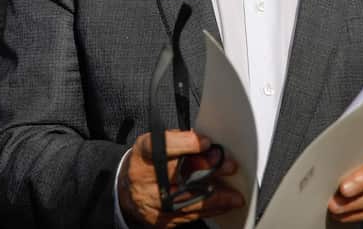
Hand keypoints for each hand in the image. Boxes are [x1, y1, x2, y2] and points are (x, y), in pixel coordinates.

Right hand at [118, 130, 241, 226]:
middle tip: (230, 167)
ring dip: (216, 199)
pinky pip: (189, 217)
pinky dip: (207, 210)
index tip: (205, 141)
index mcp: (145, 154)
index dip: (186, 143)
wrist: (127, 190)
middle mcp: (145, 180)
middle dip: (209, 172)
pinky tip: (222, 205)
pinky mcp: (160, 221)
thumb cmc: (147, 162)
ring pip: (189, 203)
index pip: (164, 147)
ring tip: (235, 196)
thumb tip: (207, 145)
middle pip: (180, 176)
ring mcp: (152, 204)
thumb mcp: (159, 143)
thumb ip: (181, 141)